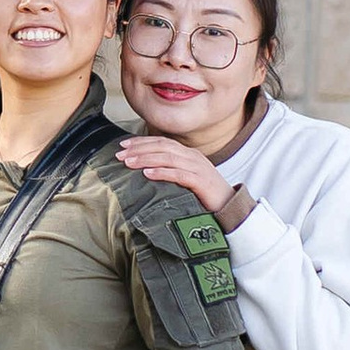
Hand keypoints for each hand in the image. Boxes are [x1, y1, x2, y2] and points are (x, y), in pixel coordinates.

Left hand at [117, 130, 234, 213]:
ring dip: (146, 158)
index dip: (141, 142)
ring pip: (168, 158)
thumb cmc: (205, 195)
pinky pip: (179, 174)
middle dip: (139, 149)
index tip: (123, 146)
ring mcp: (198, 168)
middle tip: (120, 154)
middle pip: (162, 146)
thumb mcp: (186, 179)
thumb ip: (170, 172)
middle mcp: (192, 157)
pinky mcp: (201, 182)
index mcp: (188, 154)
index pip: (161, 142)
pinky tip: (147, 173)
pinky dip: (162, 172)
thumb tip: (144, 172)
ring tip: (129, 163)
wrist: (230, 207)